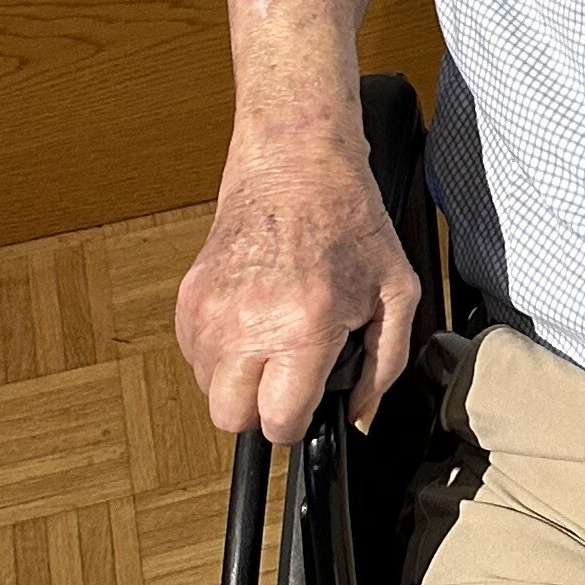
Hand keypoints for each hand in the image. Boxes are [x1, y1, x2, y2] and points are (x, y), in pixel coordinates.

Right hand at [175, 130, 423, 444]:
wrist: (296, 161)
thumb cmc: (348, 218)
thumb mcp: (395, 292)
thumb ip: (385, 365)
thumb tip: (360, 414)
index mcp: (302, 325)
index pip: (279, 423)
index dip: (299, 422)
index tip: (308, 402)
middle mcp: (248, 322)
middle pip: (231, 419)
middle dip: (261, 409)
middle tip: (287, 376)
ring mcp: (210, 310)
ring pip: (208, 390)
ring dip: (238, 379)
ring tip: (273, 339)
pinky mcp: (189, 296)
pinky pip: (193, 356)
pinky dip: (219, 352)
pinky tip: (252, 320)